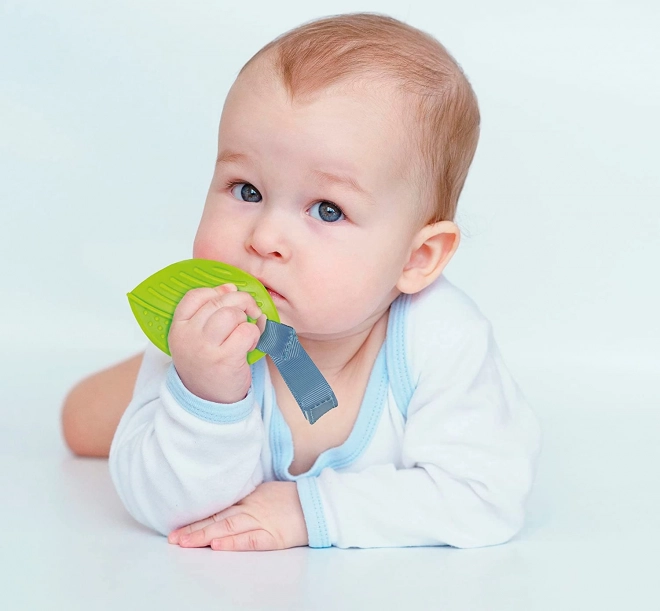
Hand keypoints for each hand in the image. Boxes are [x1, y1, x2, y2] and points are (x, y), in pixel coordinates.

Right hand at [168, 283, 266, 403]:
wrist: (207, 403)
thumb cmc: (206, 366)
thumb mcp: (195, 339)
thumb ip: (207, 313)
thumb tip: (230, 287)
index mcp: (178, 328)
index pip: (195, 296)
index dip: (217, 292)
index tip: (229, 296)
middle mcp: (189, 336)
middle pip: (218, 302)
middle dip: (240, 301)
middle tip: (250, 310)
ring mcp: (206, 348)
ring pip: (232, 314)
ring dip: (246, 319)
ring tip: (246, 331)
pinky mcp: (225, 359)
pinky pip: (246, 331)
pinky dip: (254, 334)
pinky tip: (250, 344)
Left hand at [168, 481, 308, 550]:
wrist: (317, 504)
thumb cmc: (291, 499)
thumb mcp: (264, 491)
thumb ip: (243, 498)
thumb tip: (221, 504)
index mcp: (248, 497)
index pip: (217, 508)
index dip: (196, 516)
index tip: (176, 525)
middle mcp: (251, 508)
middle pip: (217, 519)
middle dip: (193, 529)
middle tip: (173, 538)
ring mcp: (261, 522)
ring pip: (228, 528)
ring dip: (204, 536)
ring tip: (185, 542)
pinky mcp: (273, 537)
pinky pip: (250, 540)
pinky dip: (233, 543)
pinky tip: (218, 546)